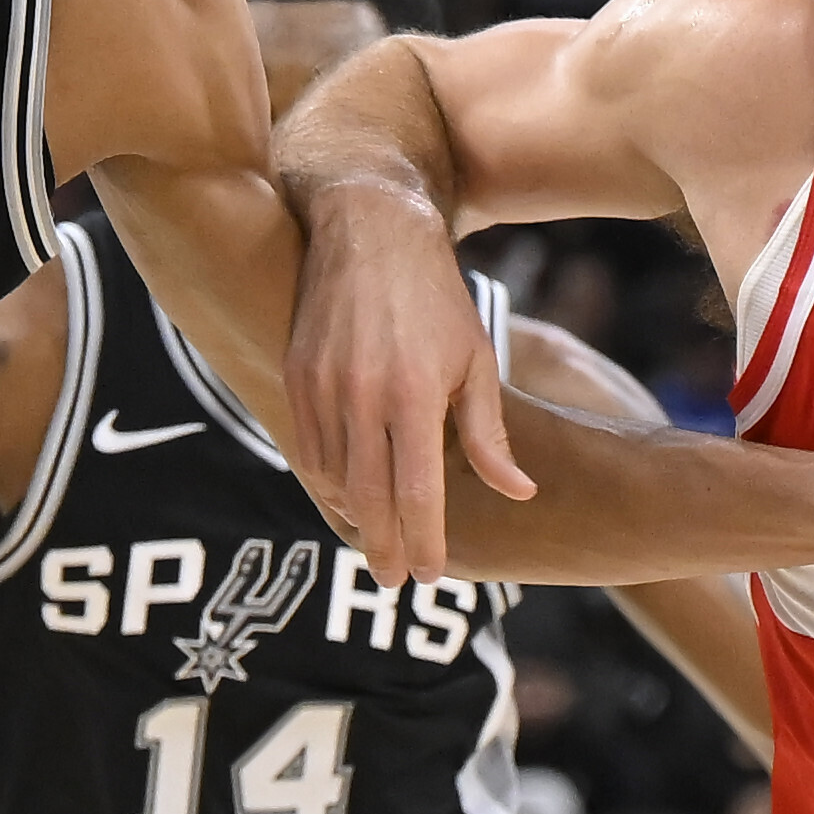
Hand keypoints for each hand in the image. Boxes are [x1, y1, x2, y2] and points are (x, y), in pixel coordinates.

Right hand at [284, 183, 534, 584]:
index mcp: (415, 396)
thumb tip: (518, 493)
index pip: (417, 494)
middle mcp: (362, 396)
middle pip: (368, 499)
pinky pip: (309, 447)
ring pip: (332, 478)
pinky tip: (349, 494)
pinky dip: (328, 480)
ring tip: (375, 541)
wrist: (370, 230)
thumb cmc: (436, 299)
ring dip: (353, 517)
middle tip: (393, 582)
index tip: (428, 576)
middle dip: (382, 547)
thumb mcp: (477, 361)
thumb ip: (490, 436)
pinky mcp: (296, 375)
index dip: (423, 542)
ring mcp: (321, 387)